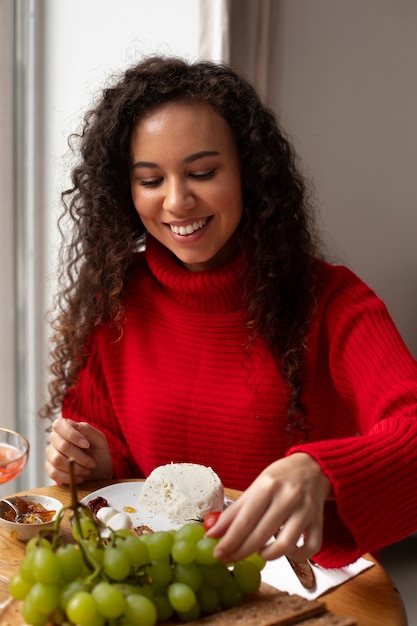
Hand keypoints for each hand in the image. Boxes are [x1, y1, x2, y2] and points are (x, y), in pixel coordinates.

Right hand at [45, 417, 112, 483]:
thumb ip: (87, 430)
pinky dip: (68, 477)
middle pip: (61, 445)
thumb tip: (75, 426)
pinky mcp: (50, 468)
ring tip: (87, 471)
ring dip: (75, 468)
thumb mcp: (99, 439)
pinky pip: (53, 473)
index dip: (72, 435)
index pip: (59, 425)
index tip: (87, 445)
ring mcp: (51, 453)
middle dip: (79, 456)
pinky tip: (79, 478)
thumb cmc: (98, 452)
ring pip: (57, 460)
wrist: (99, 471)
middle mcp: (55, 438)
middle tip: (92, 463)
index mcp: (66, 426)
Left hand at [207, 453, 331, 562]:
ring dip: (267, 555)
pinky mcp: (319, 521)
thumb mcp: (256, 486)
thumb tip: (213, 532)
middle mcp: (288, 497)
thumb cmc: (281, 477)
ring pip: (285, 546)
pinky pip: (310, 549)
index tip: (217, 553)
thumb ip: (235, 510)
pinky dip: (295, 556)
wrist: (313, 468)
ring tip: (258, 550)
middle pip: (261, 535)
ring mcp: (306, 511)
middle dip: (240, 552)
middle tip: (228, 559)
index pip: (245, 520)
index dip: (229, 540)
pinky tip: (284, 550)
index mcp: (268, 485)